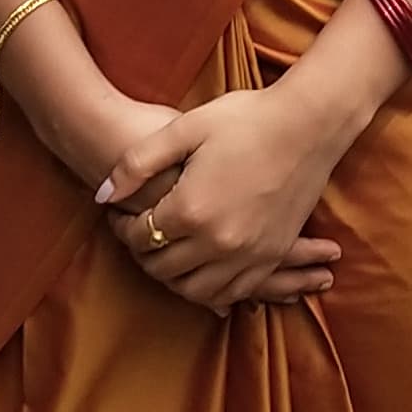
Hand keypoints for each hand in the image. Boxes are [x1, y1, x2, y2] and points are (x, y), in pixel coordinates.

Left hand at [97, 86, 343, 309]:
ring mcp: (248, 254)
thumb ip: (136, 163)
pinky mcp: (272, 255)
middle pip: (162, 269)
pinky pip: (233, 293)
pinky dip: (211, 290)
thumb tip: (102, 195)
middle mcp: (218, 242)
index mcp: (190, 210)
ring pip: (196, 291)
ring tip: (168, 254)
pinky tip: (202, 270)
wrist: (310, 123)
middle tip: (139, 234)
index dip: (122, 227)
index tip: (120, 213)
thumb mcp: (183, 129)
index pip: (140, 237)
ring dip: (174, 278)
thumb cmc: (245, 118)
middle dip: (143, 254)